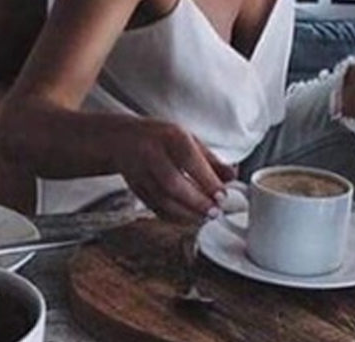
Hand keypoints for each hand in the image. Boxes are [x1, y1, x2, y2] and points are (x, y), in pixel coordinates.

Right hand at [110, 118, 236, 222]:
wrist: (123, 139)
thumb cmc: (161, 137)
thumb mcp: (188, 138)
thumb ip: (211, 159)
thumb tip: (232, 177)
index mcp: (170, 136)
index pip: (189, 159)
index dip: (206, 180)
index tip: (222, 195)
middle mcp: (152, 153)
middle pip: (172, 183)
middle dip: (196, 202)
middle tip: (214, 211)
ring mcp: (140, 172)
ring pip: (162, 199)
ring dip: (186, 213)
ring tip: (204, 217)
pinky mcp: (135, 188)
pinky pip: (154, 207)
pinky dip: (173, 216)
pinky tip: (187, 218)